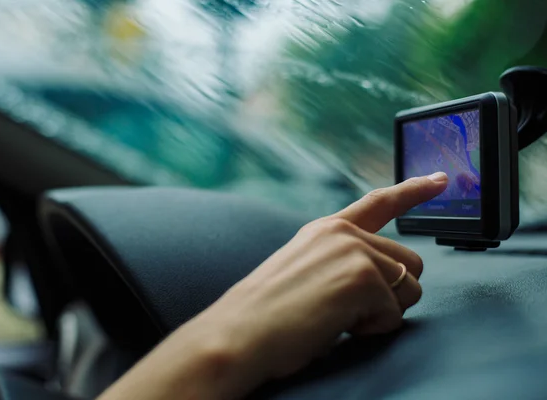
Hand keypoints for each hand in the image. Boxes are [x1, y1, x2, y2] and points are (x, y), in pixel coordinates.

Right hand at [192, 173, 447, 380]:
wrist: (238, 334)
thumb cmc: (267, 314)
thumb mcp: (305, 271)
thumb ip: (341, 261)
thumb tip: (382, 278)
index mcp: (326, 229)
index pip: (379, 203)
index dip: (414, 190)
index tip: (441, 179)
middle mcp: (342, 233)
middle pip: (410, 262)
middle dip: (392, 293)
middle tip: (350, 309)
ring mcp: (353, 251)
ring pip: (409, 288)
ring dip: (382, 312)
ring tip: (337, 317)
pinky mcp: (361, 276)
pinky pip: (393, 314)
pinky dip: (371, 328)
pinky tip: (336, 325)